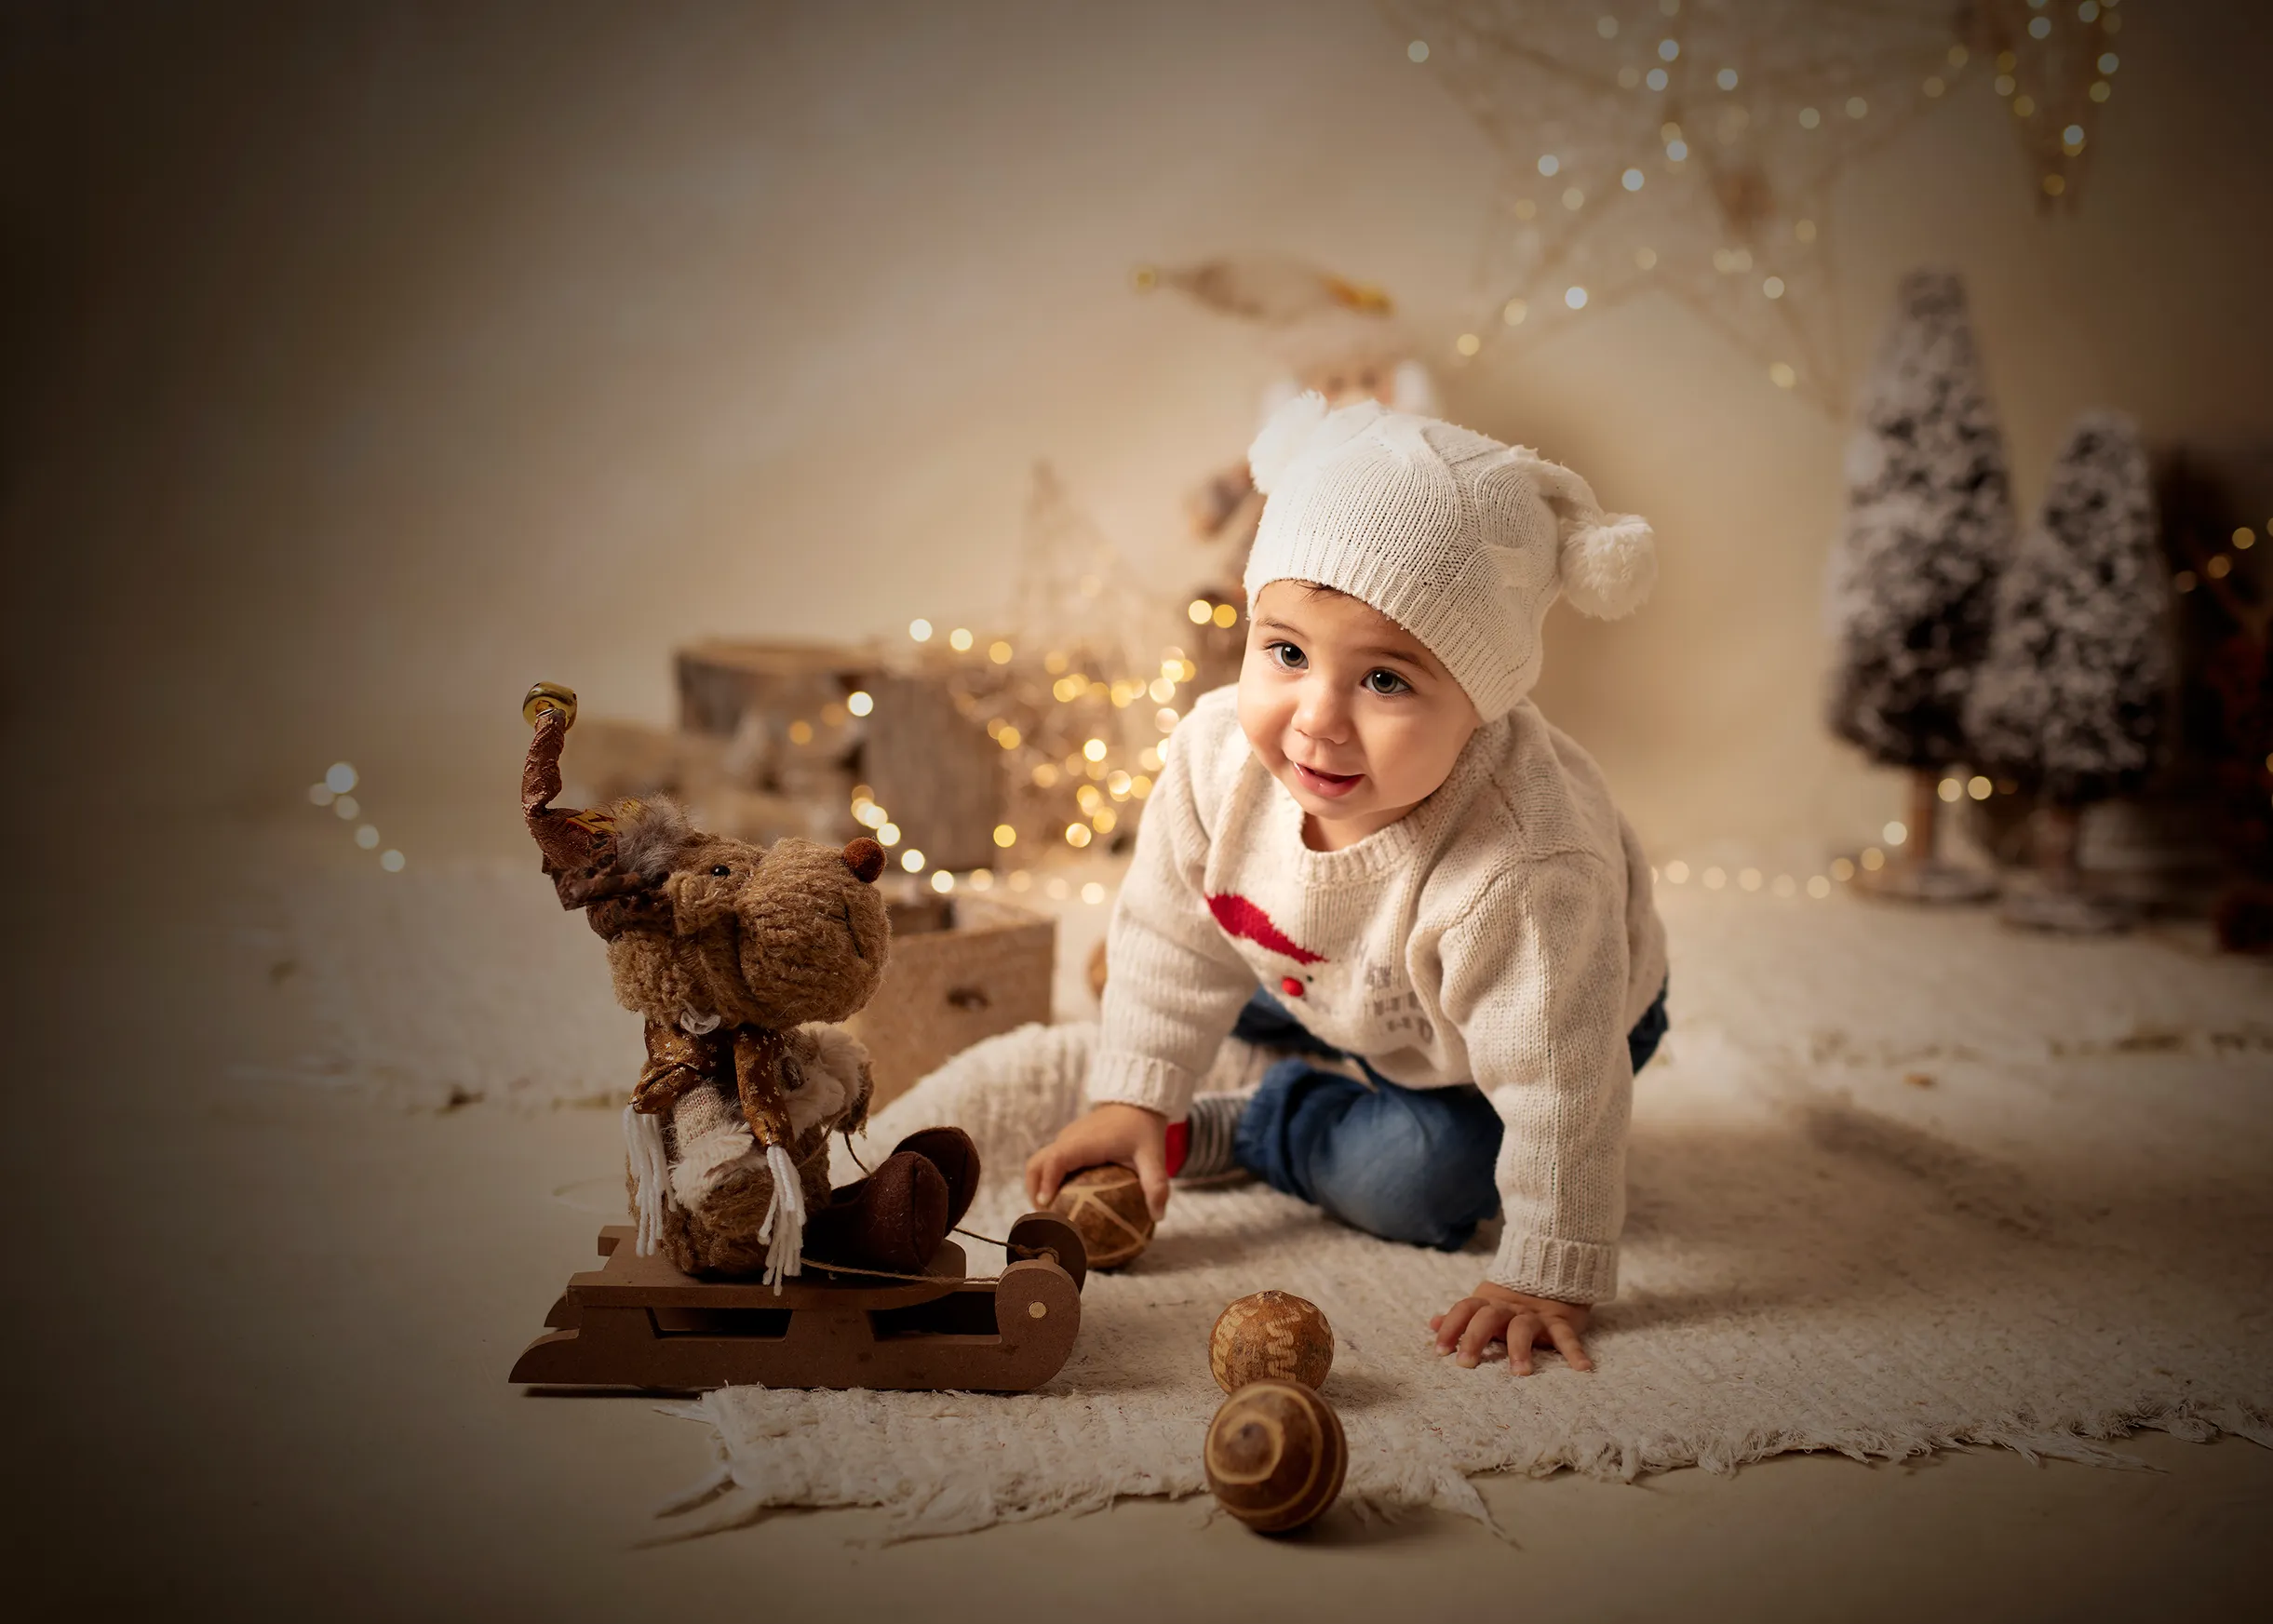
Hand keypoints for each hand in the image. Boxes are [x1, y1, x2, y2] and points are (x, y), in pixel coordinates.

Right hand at [1024, 1103, 1170, 1219]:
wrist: (1137, 1099)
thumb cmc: (1143, 1127)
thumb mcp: (1153, 1155)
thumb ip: (1156, 1184)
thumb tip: (1158, 1217)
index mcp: (1083, 1143)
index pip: (1055, 1160)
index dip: (1047, 1183)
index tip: (1047, 1206)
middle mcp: (1069, 1140)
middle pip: (1036, 1165)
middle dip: (1035, 1191)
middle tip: (1047, 1217)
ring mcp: (1066, 1140)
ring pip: (1040, 1163)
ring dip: (1039, 1187)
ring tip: (1052, 1212)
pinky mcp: (1070, 1142)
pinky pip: (1051, 1162)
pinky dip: (1049, 1180)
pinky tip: (1066, 1199)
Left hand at [1430, 1281, 1592, 1374]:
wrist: (1553, 1272)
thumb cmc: (1512, 1301)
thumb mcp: (1485, 1305)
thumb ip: (1461, 1316)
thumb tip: (1431, 1323)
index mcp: (1488, 1304)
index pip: (1464, 1310)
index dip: (1450, 1327)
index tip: (1439, 1352)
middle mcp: (1508, 1309)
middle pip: (1487, 1318)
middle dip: (1474, 1339)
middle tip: (1466, 1364)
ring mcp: (1534, 1315)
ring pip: (1523, 1328)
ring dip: (1520, 1350)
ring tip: (1520, 1374)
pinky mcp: (1560, 1321)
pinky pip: (1567, 1337)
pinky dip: (1575, 1352)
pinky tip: (1582, 1368)